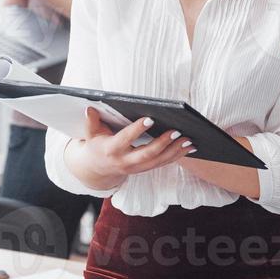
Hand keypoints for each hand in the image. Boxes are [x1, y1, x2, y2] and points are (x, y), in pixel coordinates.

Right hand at [66, 107, 193, 187]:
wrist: (97, 170)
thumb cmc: (96, 145)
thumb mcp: (90, 134)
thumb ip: (91, 122)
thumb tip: (89, 109)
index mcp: (111, 150)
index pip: (126, 139)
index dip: (137, 130)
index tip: (150, 118)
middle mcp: (125, 162)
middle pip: (147, 154)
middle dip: (163, 143)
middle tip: (176, 130)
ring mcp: (136, 168)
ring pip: (159, 161)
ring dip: (175, 151)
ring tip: (189, 139)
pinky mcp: (145, 169)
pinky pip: (163, 163)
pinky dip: (178, 156)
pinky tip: (189, 147)